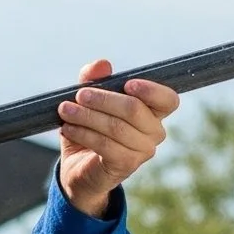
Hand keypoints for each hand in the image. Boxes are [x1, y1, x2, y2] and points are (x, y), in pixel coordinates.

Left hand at [56, 60, 178, 217]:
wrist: (79, 168)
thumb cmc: (90, 129)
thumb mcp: (89, 101)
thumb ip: (94, 80)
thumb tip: (101, 64)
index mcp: (153, 112)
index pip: (168, 100)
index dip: (152, 90)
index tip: (127, 84)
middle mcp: (155, 132)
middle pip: (134, 109)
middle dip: (103, 99)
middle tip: (79, 95)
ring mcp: (143, 151)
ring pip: (116, 127)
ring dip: (87, 116)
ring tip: (65, 111)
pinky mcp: (126, 165)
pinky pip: (105, 145)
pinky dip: (83, 133)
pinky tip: (67, 128)